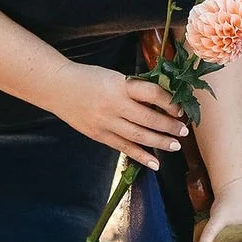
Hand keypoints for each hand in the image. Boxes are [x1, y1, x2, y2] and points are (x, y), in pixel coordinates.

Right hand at [54, 64, 186, 169]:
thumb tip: (162, 101)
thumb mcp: (114, 77)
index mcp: (120, 86)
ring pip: (138, 136)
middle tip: (184, 131)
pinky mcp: (99, 135)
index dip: (169, 102)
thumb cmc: (89, 78)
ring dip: (160, 142)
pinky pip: (124, 148)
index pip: (151, 93)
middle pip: (148, 118)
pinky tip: (155, 163)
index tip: (179, 108)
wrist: (57, 87)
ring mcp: (106, 122)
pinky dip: (141, 157)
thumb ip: (134, 89)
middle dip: (169, 126)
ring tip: (175, 145)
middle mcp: (114, 105)